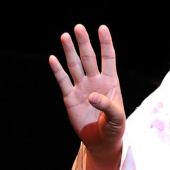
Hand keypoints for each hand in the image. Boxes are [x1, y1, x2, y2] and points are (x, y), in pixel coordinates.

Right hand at [49, 24, 124, 158]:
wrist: (101, 141)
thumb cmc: (114, 128)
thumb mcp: (117, 118)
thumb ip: (108, 106)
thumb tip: (92, 96)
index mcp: (111, 82)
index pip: (108, 58)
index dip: (105, 43)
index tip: (102, 28)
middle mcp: (95, 81)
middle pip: (89, 58)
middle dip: (84, 43)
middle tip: (78, 28)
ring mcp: (82, 87)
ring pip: (75, 65)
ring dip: (70, 52)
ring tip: (65, 36)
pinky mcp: (70, 97)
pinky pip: (63, 81)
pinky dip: (58, 70)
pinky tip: (53, 58)